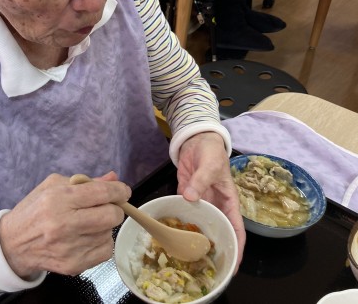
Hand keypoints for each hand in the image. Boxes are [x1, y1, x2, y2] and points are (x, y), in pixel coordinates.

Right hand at [0, 172, 130, 277]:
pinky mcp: (74, 265)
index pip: (101, 193)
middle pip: (111, 216)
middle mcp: (64, 224)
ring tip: (86, 224)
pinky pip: (105, 251)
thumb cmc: (34, 210)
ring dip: (104, 227)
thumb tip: (113, 178)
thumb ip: (85, 182)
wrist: (13, 243)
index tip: (122, 191)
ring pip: (109, 234)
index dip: (119, 190)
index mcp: (58, 199)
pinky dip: (100, 243)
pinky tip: (85, 238)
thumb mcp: (53, 186)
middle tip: (106, 207)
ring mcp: (70, 248)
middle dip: (114, 209)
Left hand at [176, 132, 245, 271]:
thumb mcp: (210, 166)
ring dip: (195, 239)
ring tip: (188, 258)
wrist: (196, 139)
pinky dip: (180, 224)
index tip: (233, 266)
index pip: (236, 229)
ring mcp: (201, 202)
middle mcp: (216, 206)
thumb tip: (191, 197)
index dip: (237, 248)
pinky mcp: (186, 196)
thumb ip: (201, 181)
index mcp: (229, 202)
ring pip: (200, 225)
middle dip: (215, 250)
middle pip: (218, 232)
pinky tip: (172, 236)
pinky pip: (184, 213)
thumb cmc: (211, 152)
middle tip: (207, 269)